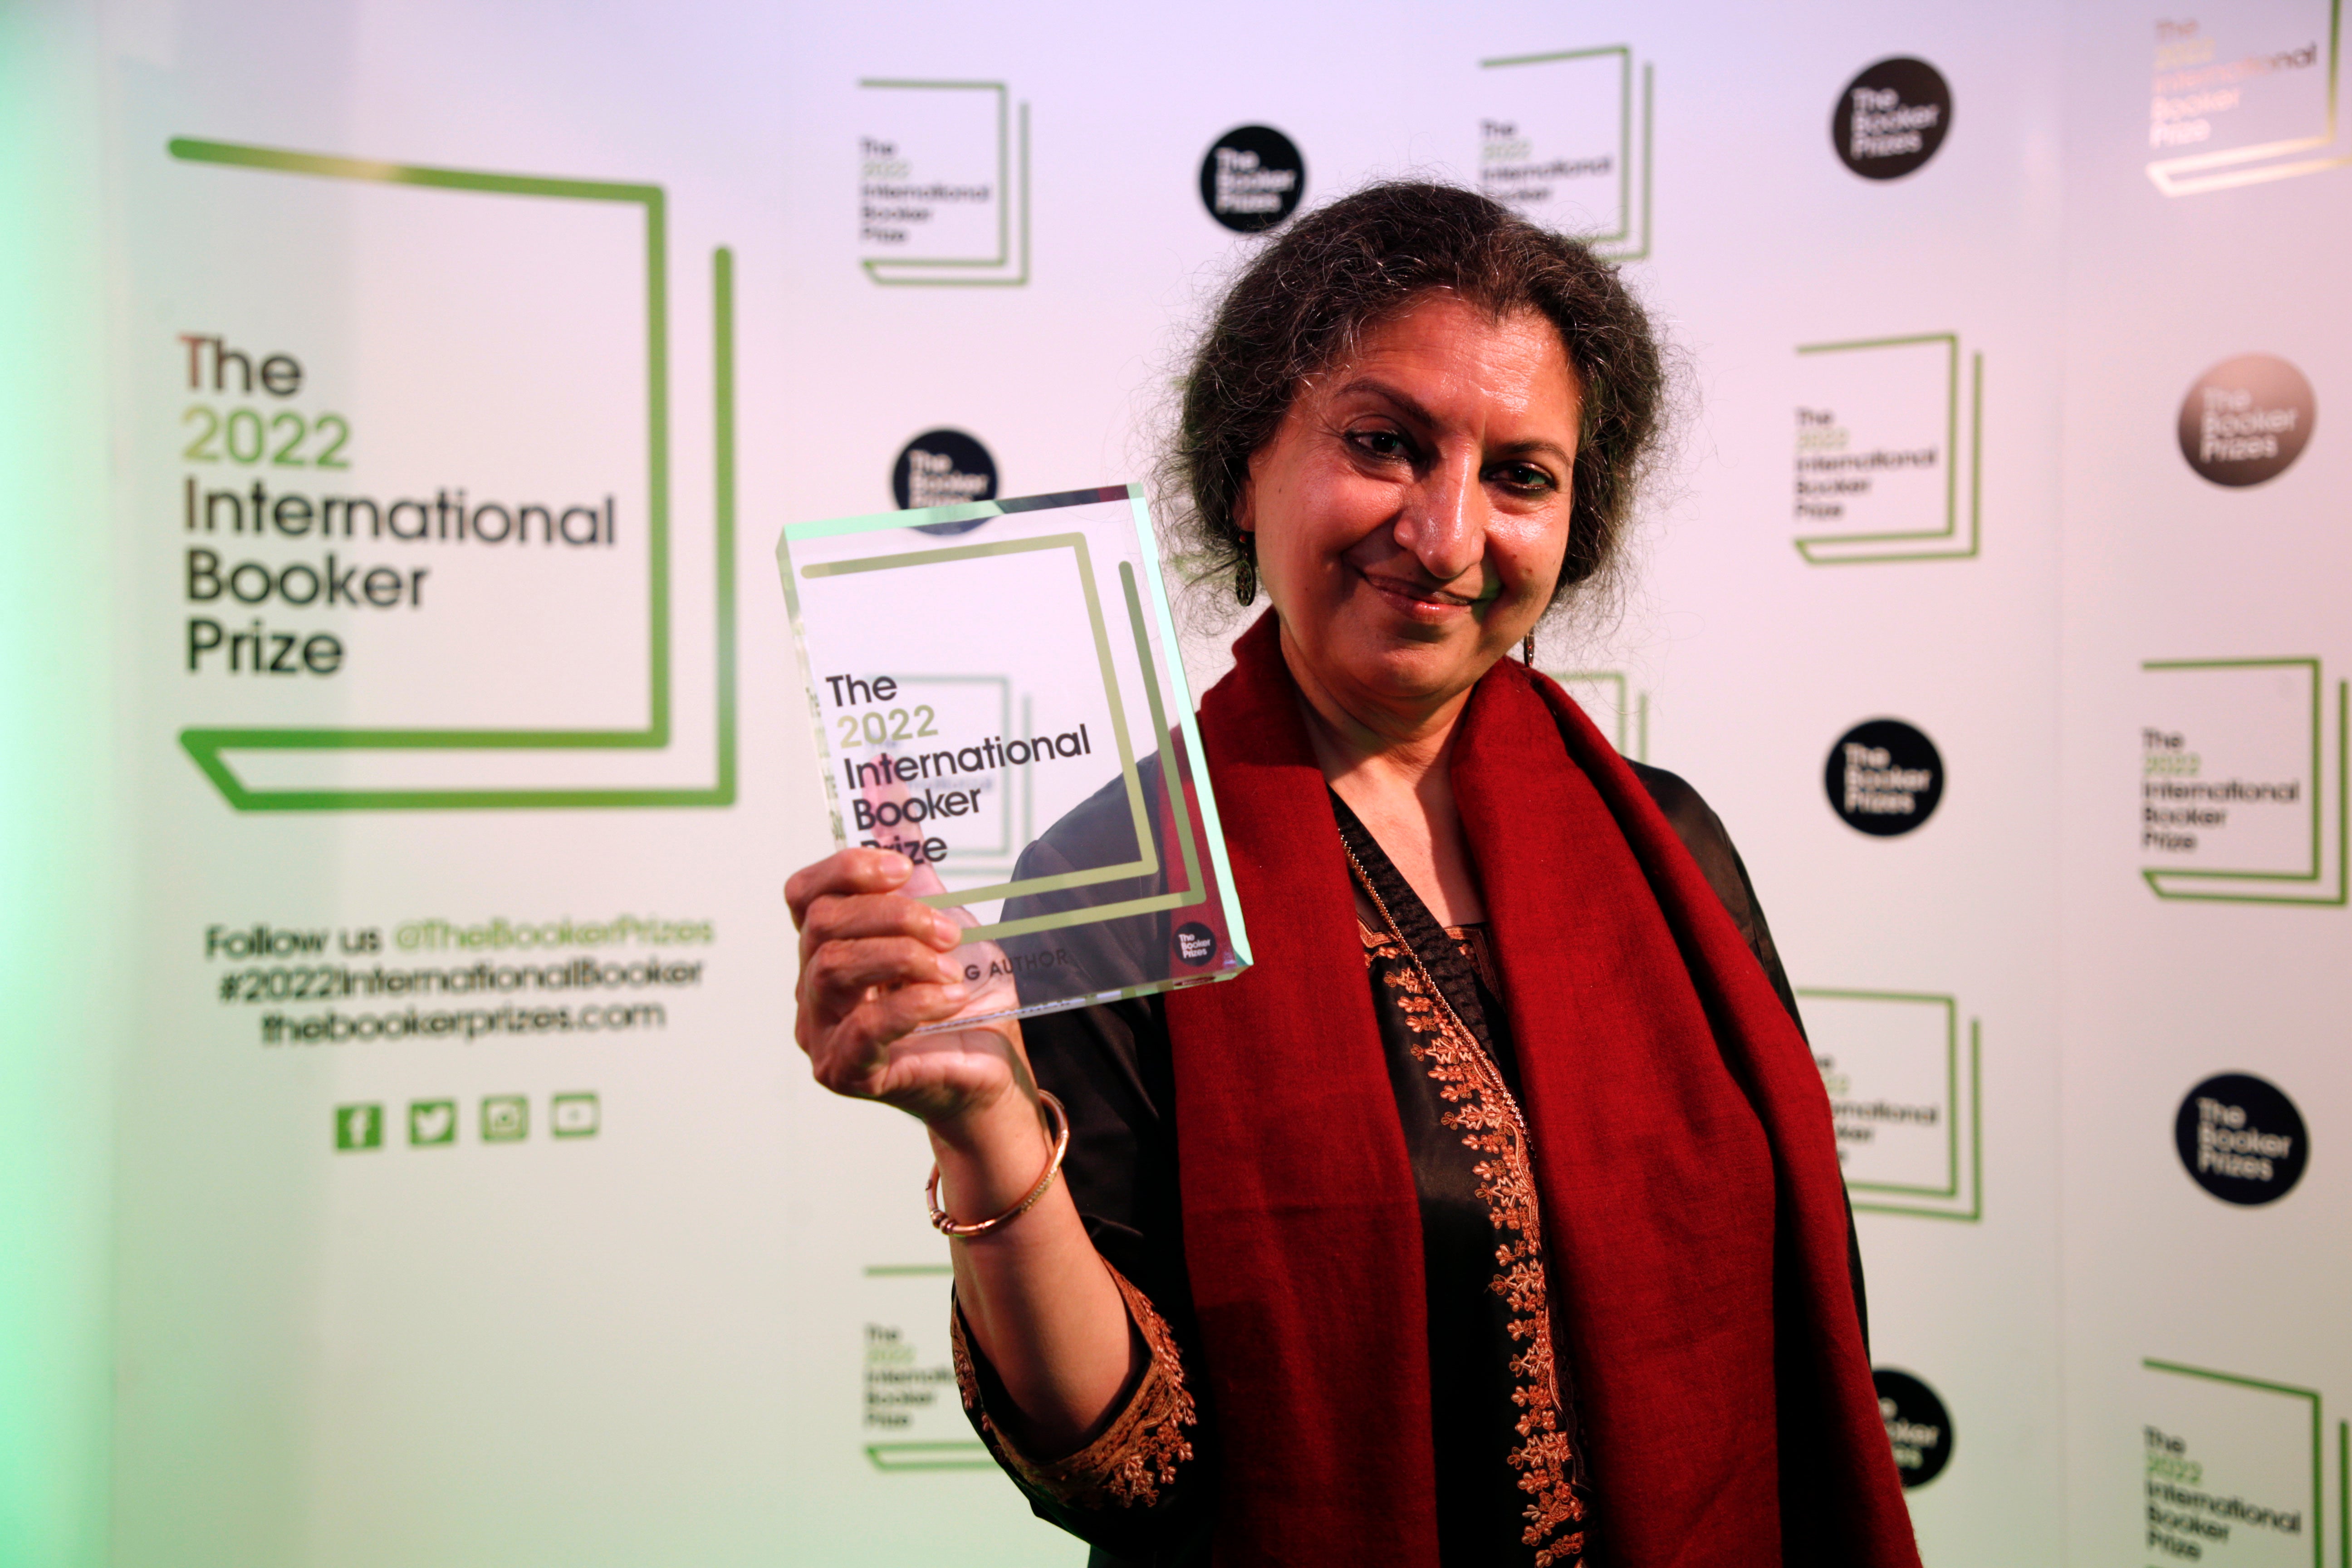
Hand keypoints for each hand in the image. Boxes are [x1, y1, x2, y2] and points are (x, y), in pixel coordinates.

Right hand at [786, 847, 1029, 1125]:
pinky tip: (951, 1000)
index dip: (845, 870)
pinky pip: (863, 1027)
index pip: (804, 895)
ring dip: (902, 956)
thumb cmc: (963, 1002)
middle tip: (949, 932)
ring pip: (833, 968)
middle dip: (892, 915)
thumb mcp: (948, 932)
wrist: (989, 1067)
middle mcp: (812, 988)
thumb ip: (922, 890)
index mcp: (829, 947)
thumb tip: (903, 836)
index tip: (903, 870)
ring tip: (950, 971)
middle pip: (822, 925)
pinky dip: (914, 1003)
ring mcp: (822, 1033)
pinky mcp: (844, 1072)